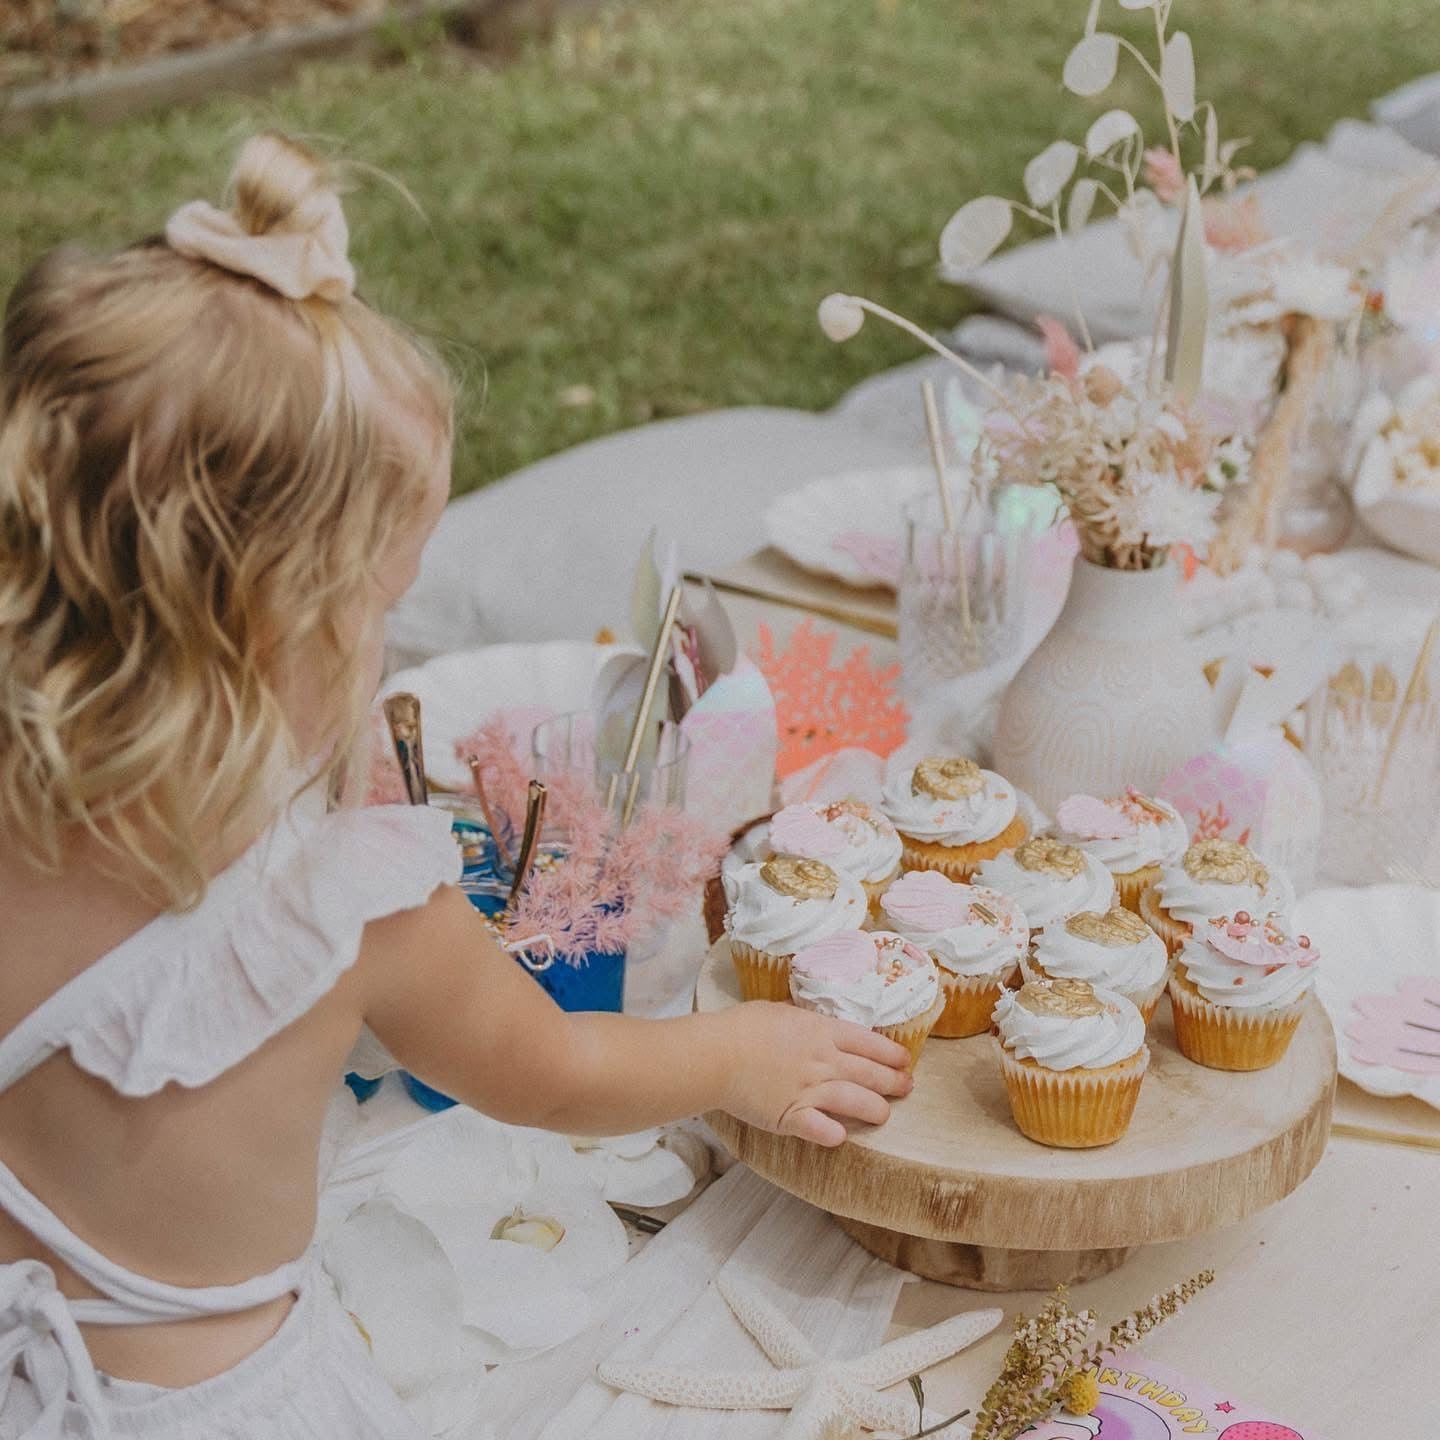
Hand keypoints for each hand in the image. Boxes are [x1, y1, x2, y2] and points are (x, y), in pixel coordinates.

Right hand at [716, 1003, 914, 1147]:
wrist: (717, 1054)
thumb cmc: (741, 1026)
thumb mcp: (778, 1010)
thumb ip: (801, 1019)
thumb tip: (810, 1020)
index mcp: (821, 1031)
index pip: (868, 1042)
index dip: (891, 1052)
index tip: (904, 1060)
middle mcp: (823, 1061)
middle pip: (870, 1073)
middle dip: (894, 1082)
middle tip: (907, 1087)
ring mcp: (810, 1090)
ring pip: (857, 1102)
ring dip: (876, 1110)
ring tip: (884, 1114)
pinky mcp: (792, 1116)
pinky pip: (823, 1130)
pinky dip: (835, 1135)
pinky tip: (842, 1137)